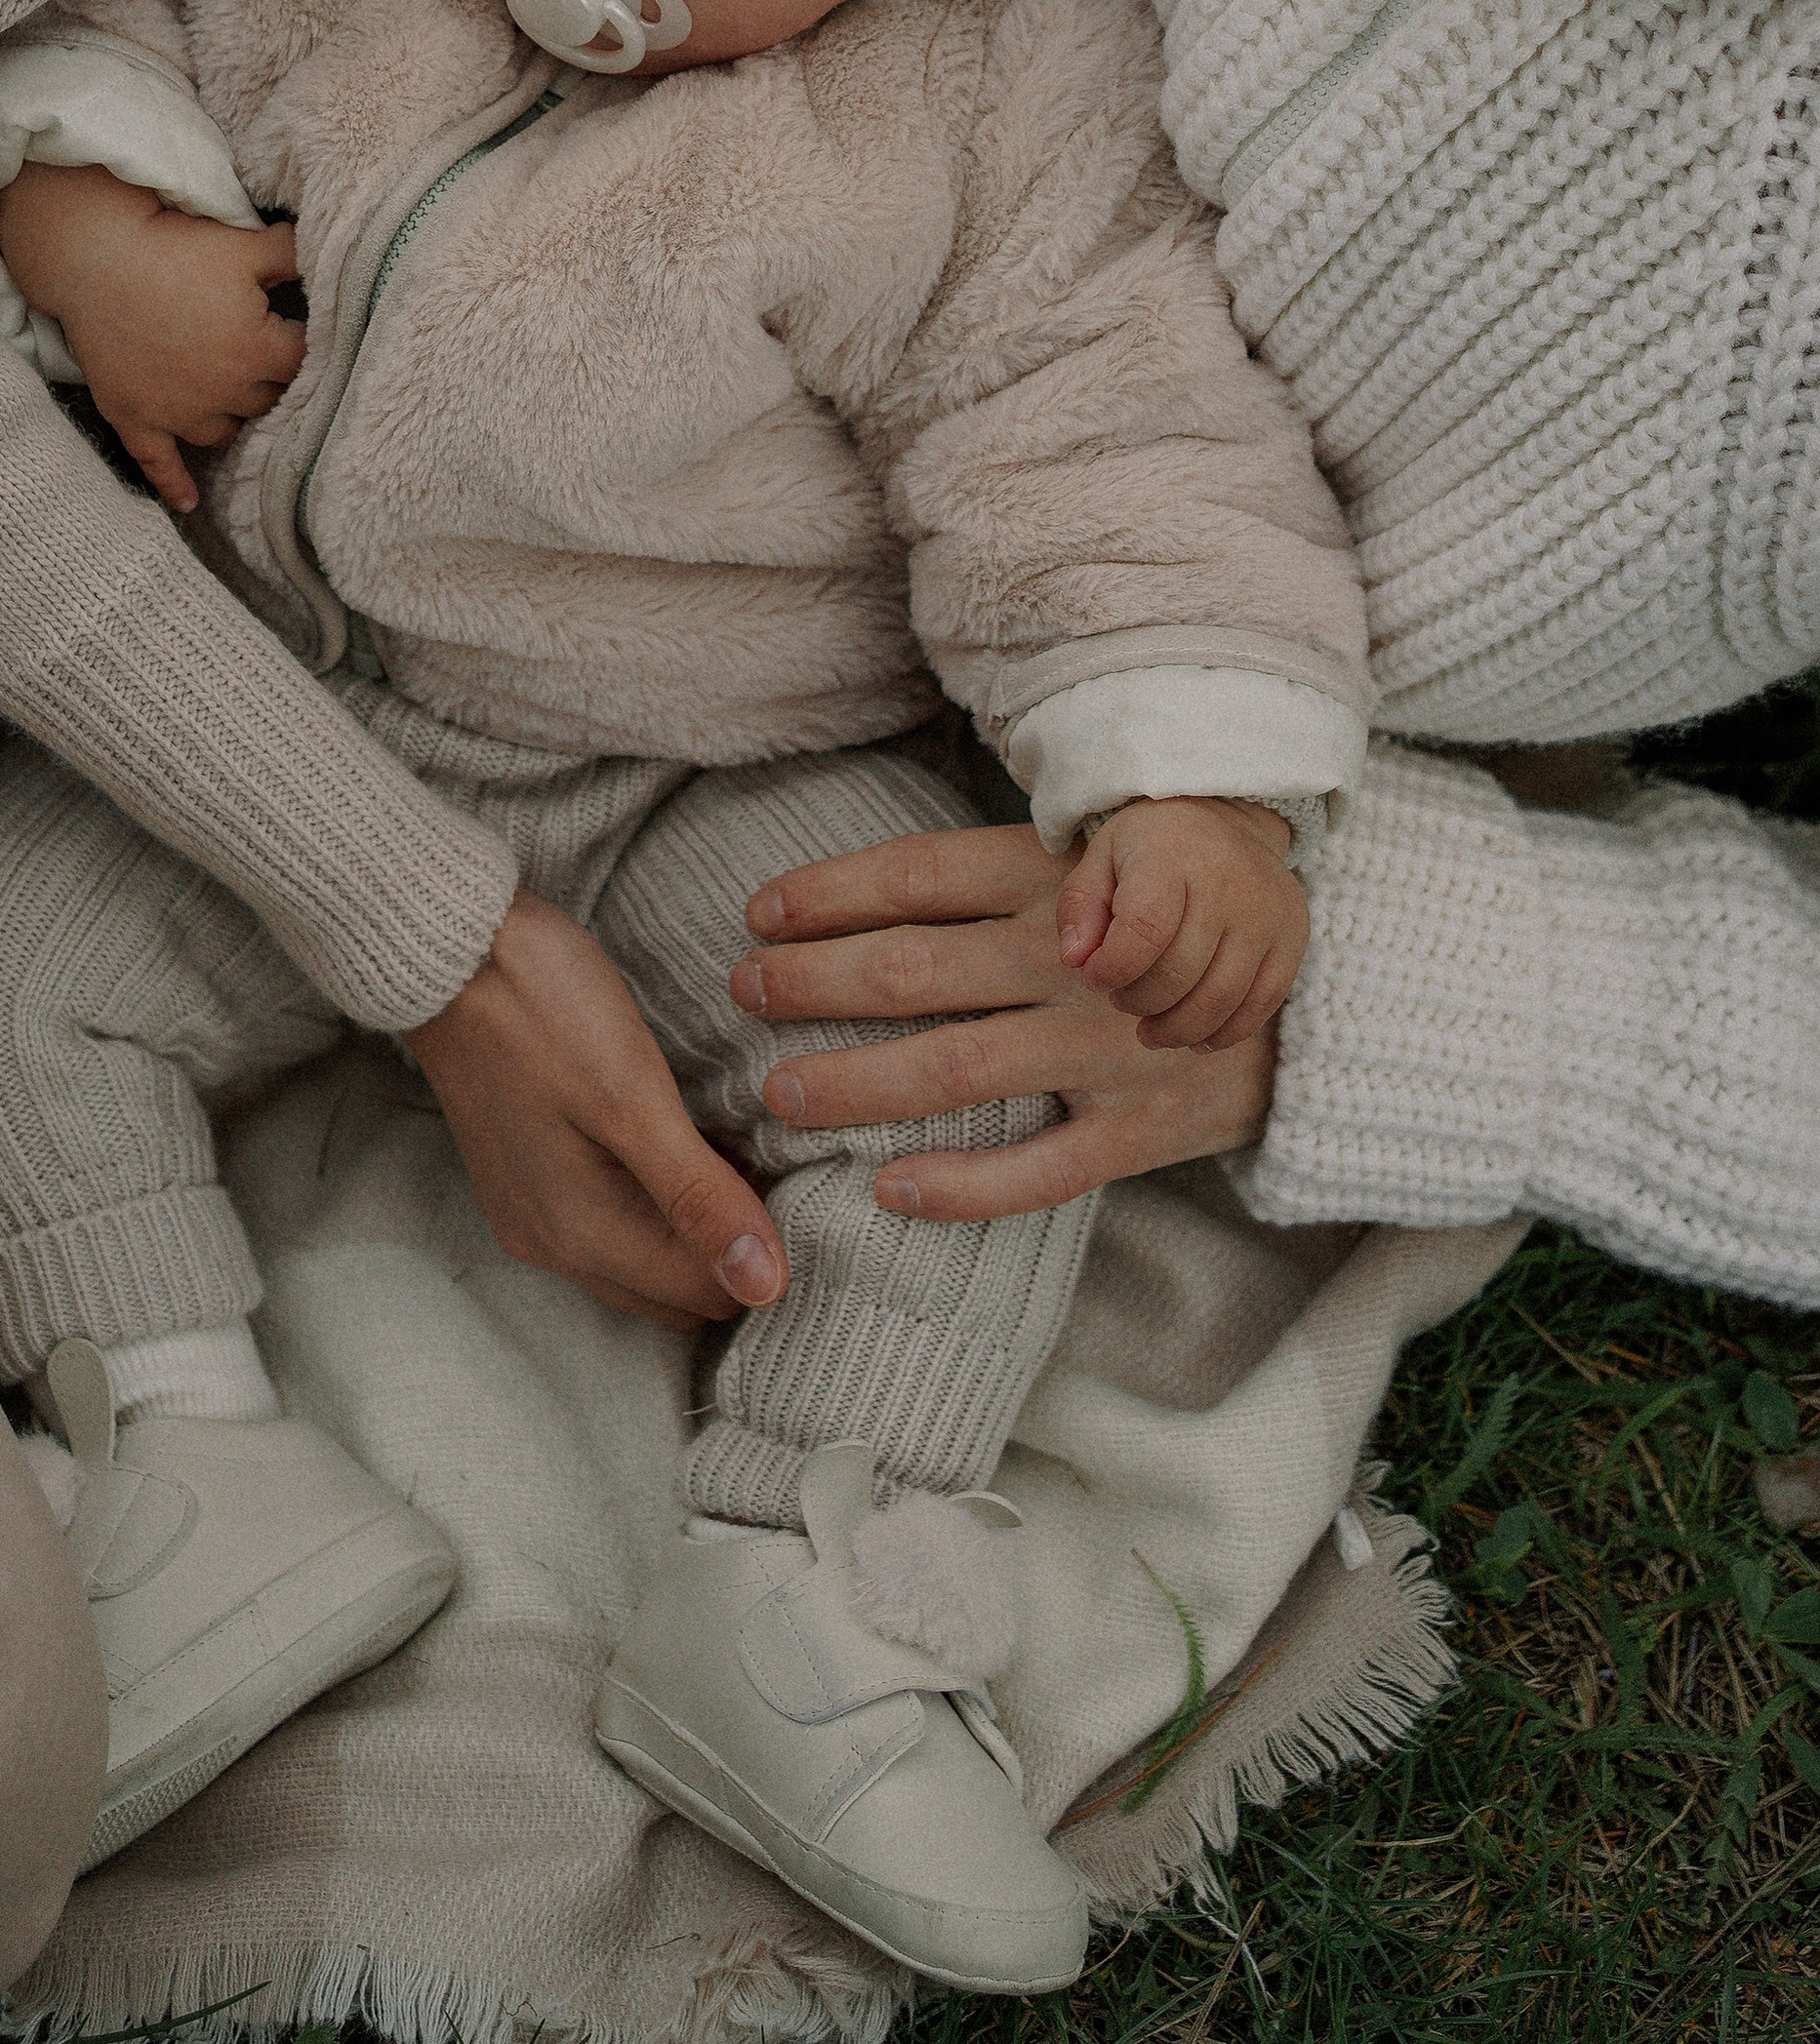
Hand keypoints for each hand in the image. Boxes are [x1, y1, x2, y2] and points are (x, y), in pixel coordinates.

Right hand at [0, 160, 303, 512]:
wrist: (95, 258)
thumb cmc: (177, 249)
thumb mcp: (247, 244)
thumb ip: (296, 255)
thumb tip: (335, 256)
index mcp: (258, 353)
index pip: (305, 364)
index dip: (305, 345)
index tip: (301, 333)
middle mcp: (224, 394)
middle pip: (268, 401)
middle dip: (271, 380)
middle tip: (265, 358)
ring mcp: (178, 413)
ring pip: (225, 433)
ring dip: (233, 417)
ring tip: (234, 400)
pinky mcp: (137, 420)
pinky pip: (160, 464)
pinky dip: (176, 483)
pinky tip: (189, 503)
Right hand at [407, 892, 786, 1328]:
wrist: (446, 948)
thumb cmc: (542, 1009)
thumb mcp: (633, 1098)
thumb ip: (698, 1197)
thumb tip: (768, 1289)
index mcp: (584, 1237)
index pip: (713, 1295)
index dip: (766, 1247)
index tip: (790, 1175)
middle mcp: (553, 1245)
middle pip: (677, 1290)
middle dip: (731, 1243)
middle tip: (767, 1157)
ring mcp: (533, 1212)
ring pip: (646, 1257)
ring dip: (693, 1219)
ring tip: (728, 1140)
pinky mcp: (527, 1175)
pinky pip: (612, 1219)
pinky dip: (655, 1197)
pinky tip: (677, 1134)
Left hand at [735, 821, 1276, 1220]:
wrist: (1315, 999)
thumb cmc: (1177, 924)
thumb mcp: (1100, 867)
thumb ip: (1000, 879)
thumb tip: (872, 895)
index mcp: (1056, 882)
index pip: (916, 876)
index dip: (827, 893)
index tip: (756, 912)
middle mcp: (1072, 962)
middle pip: (915, 968)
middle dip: (813, 982)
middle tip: (742, 994)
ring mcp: (1104, 1050)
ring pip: (955, 1067)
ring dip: (856, 1083)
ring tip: (781, 1096)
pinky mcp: (1138, 1130)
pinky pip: (1036, 1170)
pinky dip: (960, 1187)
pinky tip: (887, 1191)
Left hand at [1056, 794, 1306, 1049]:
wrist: (1225, 818)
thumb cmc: (1153, 846)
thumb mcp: (1102, 857)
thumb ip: (1080, 906)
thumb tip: (1075, 960)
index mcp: (1172, 857)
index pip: (1145, 929)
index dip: (1114, 968)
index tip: (1094, 977)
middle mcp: (1228, 884)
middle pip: (1180, 974)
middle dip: (1139, 1001)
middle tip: (1121, 998)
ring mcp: (1266, 914)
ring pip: (1220, 999)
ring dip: (1178, 1029)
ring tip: (1151, 1030)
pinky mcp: (1292, 938)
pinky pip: (1261, 1005)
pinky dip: (1224, 1033)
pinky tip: (1195, 1038)